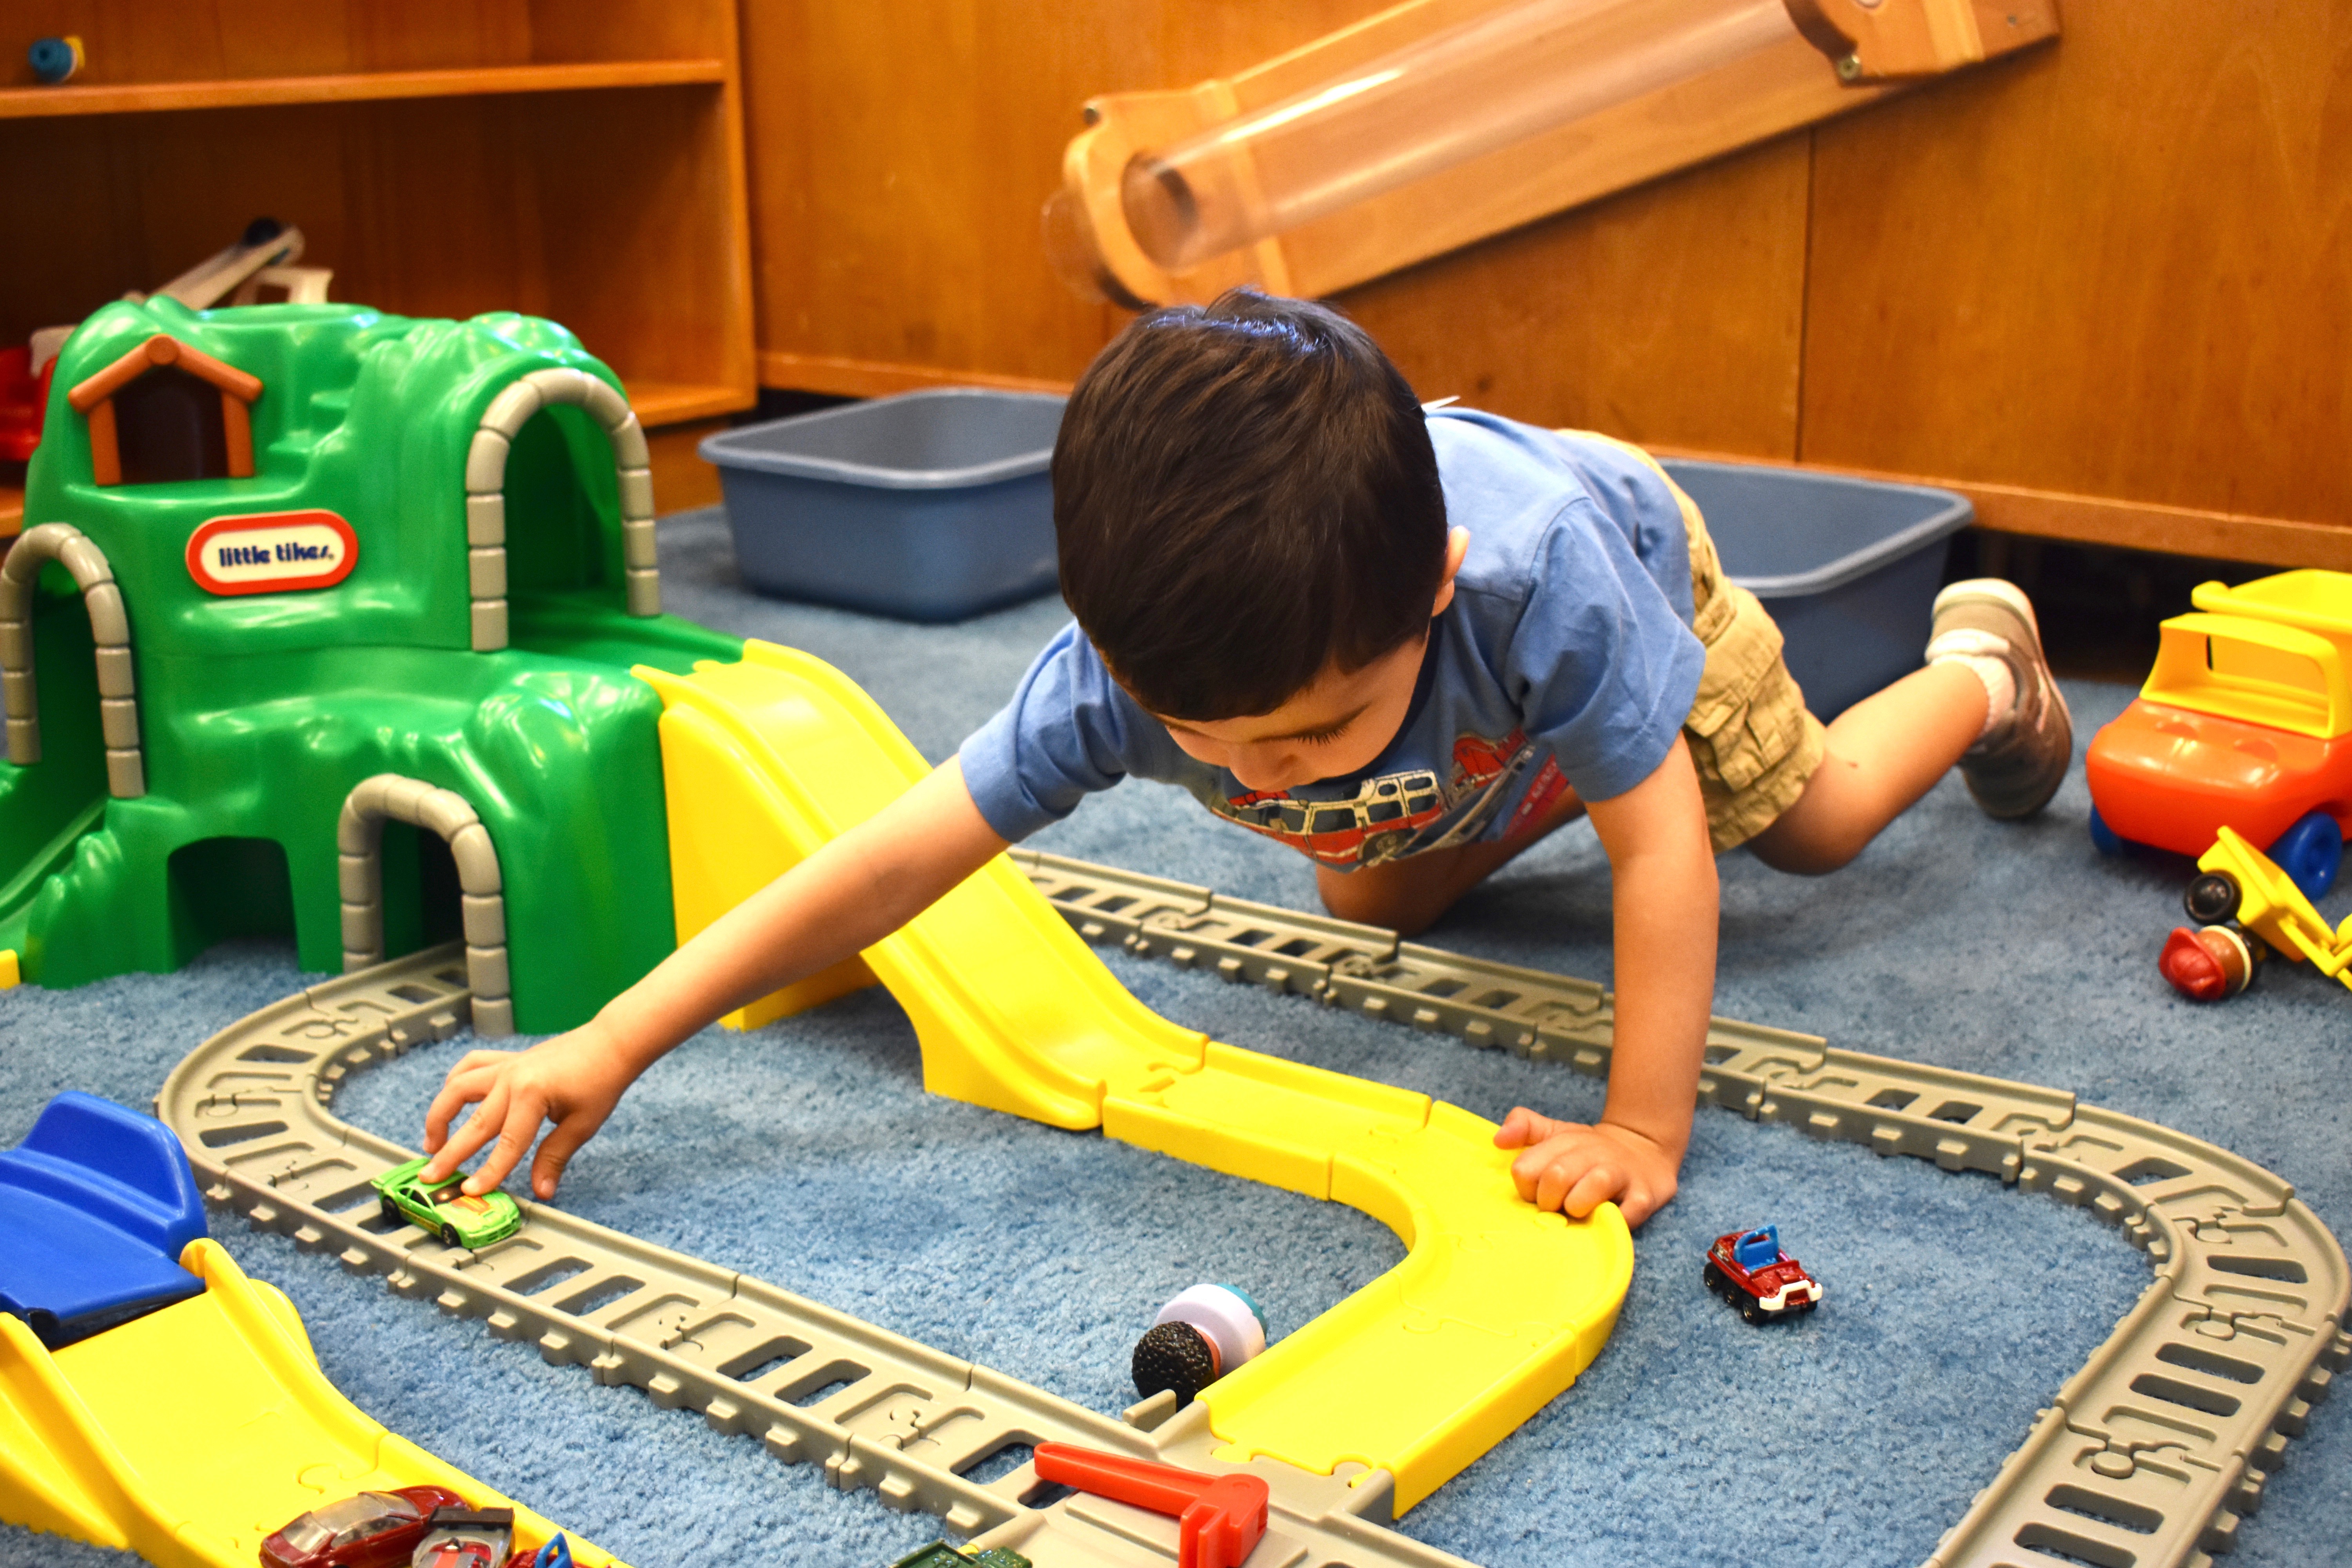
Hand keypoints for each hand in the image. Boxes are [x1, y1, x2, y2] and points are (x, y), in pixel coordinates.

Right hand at [420, 1023, 638, 1200]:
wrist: (611, 1043)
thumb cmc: (601, 1080)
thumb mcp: (582, 1124)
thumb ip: (555, 1156)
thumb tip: (542, 1190)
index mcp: (532, 1095)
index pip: (507, 1144)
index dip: (488, 1171)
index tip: (470, 1192)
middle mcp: (512, 1078)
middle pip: (475, 1122)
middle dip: (450, 1153)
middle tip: (430, 1177)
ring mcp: (506, 1066)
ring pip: (458, 1088)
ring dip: (439, 1116)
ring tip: (431, 1144)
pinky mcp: (507, 1060)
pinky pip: (471, 1066)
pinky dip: (455, 1082)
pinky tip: (448, 1101)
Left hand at [1493, 1107, 1679, 1227]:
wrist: (1645, 1148)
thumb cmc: (1589, 1152)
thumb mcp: (1557, 1133)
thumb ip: (1525, 1128)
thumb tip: (1498, 1139)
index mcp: (1564, 1141)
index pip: (1525, 1168)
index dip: (1526, 1187)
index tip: (1538, 1193)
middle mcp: (1593, 1154)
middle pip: (1557, 1176)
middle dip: (1549, 1200)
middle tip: (1557, 1207)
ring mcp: (1621, 1174)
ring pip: (1595, 1184)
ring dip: (1579, 1205)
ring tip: (1578, 1211)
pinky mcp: (1645, 1196)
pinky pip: (1629, 1211)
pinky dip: (1615, 1220)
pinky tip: (1606, 1219)